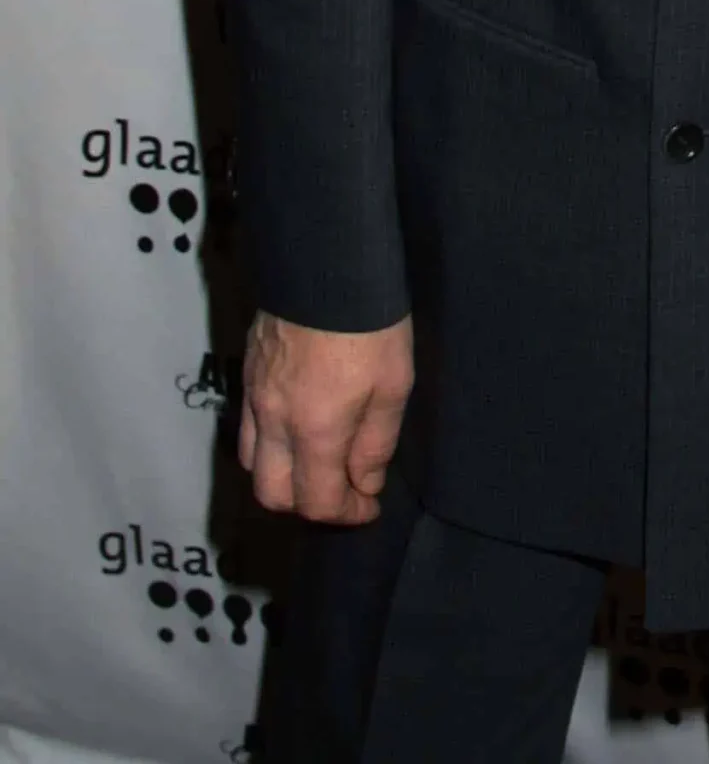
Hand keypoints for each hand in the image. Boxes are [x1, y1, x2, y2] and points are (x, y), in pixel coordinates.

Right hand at [239, 311, 413, 523]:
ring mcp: (254, 397)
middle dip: (308, 505)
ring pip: (253, 464)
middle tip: (343, 489)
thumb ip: (376, 442)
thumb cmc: (371, 323)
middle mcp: (275, 422)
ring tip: (318, 462)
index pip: (318, 502)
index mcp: (315, 430)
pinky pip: (248, 429)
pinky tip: (297, 427)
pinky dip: (269, 445)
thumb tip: (365, 484)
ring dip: (283, 477)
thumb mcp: (394, 384)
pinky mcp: (248, 373)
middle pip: (273, 495)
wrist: (327, 262)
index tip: (370, 505)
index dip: (347, 514)